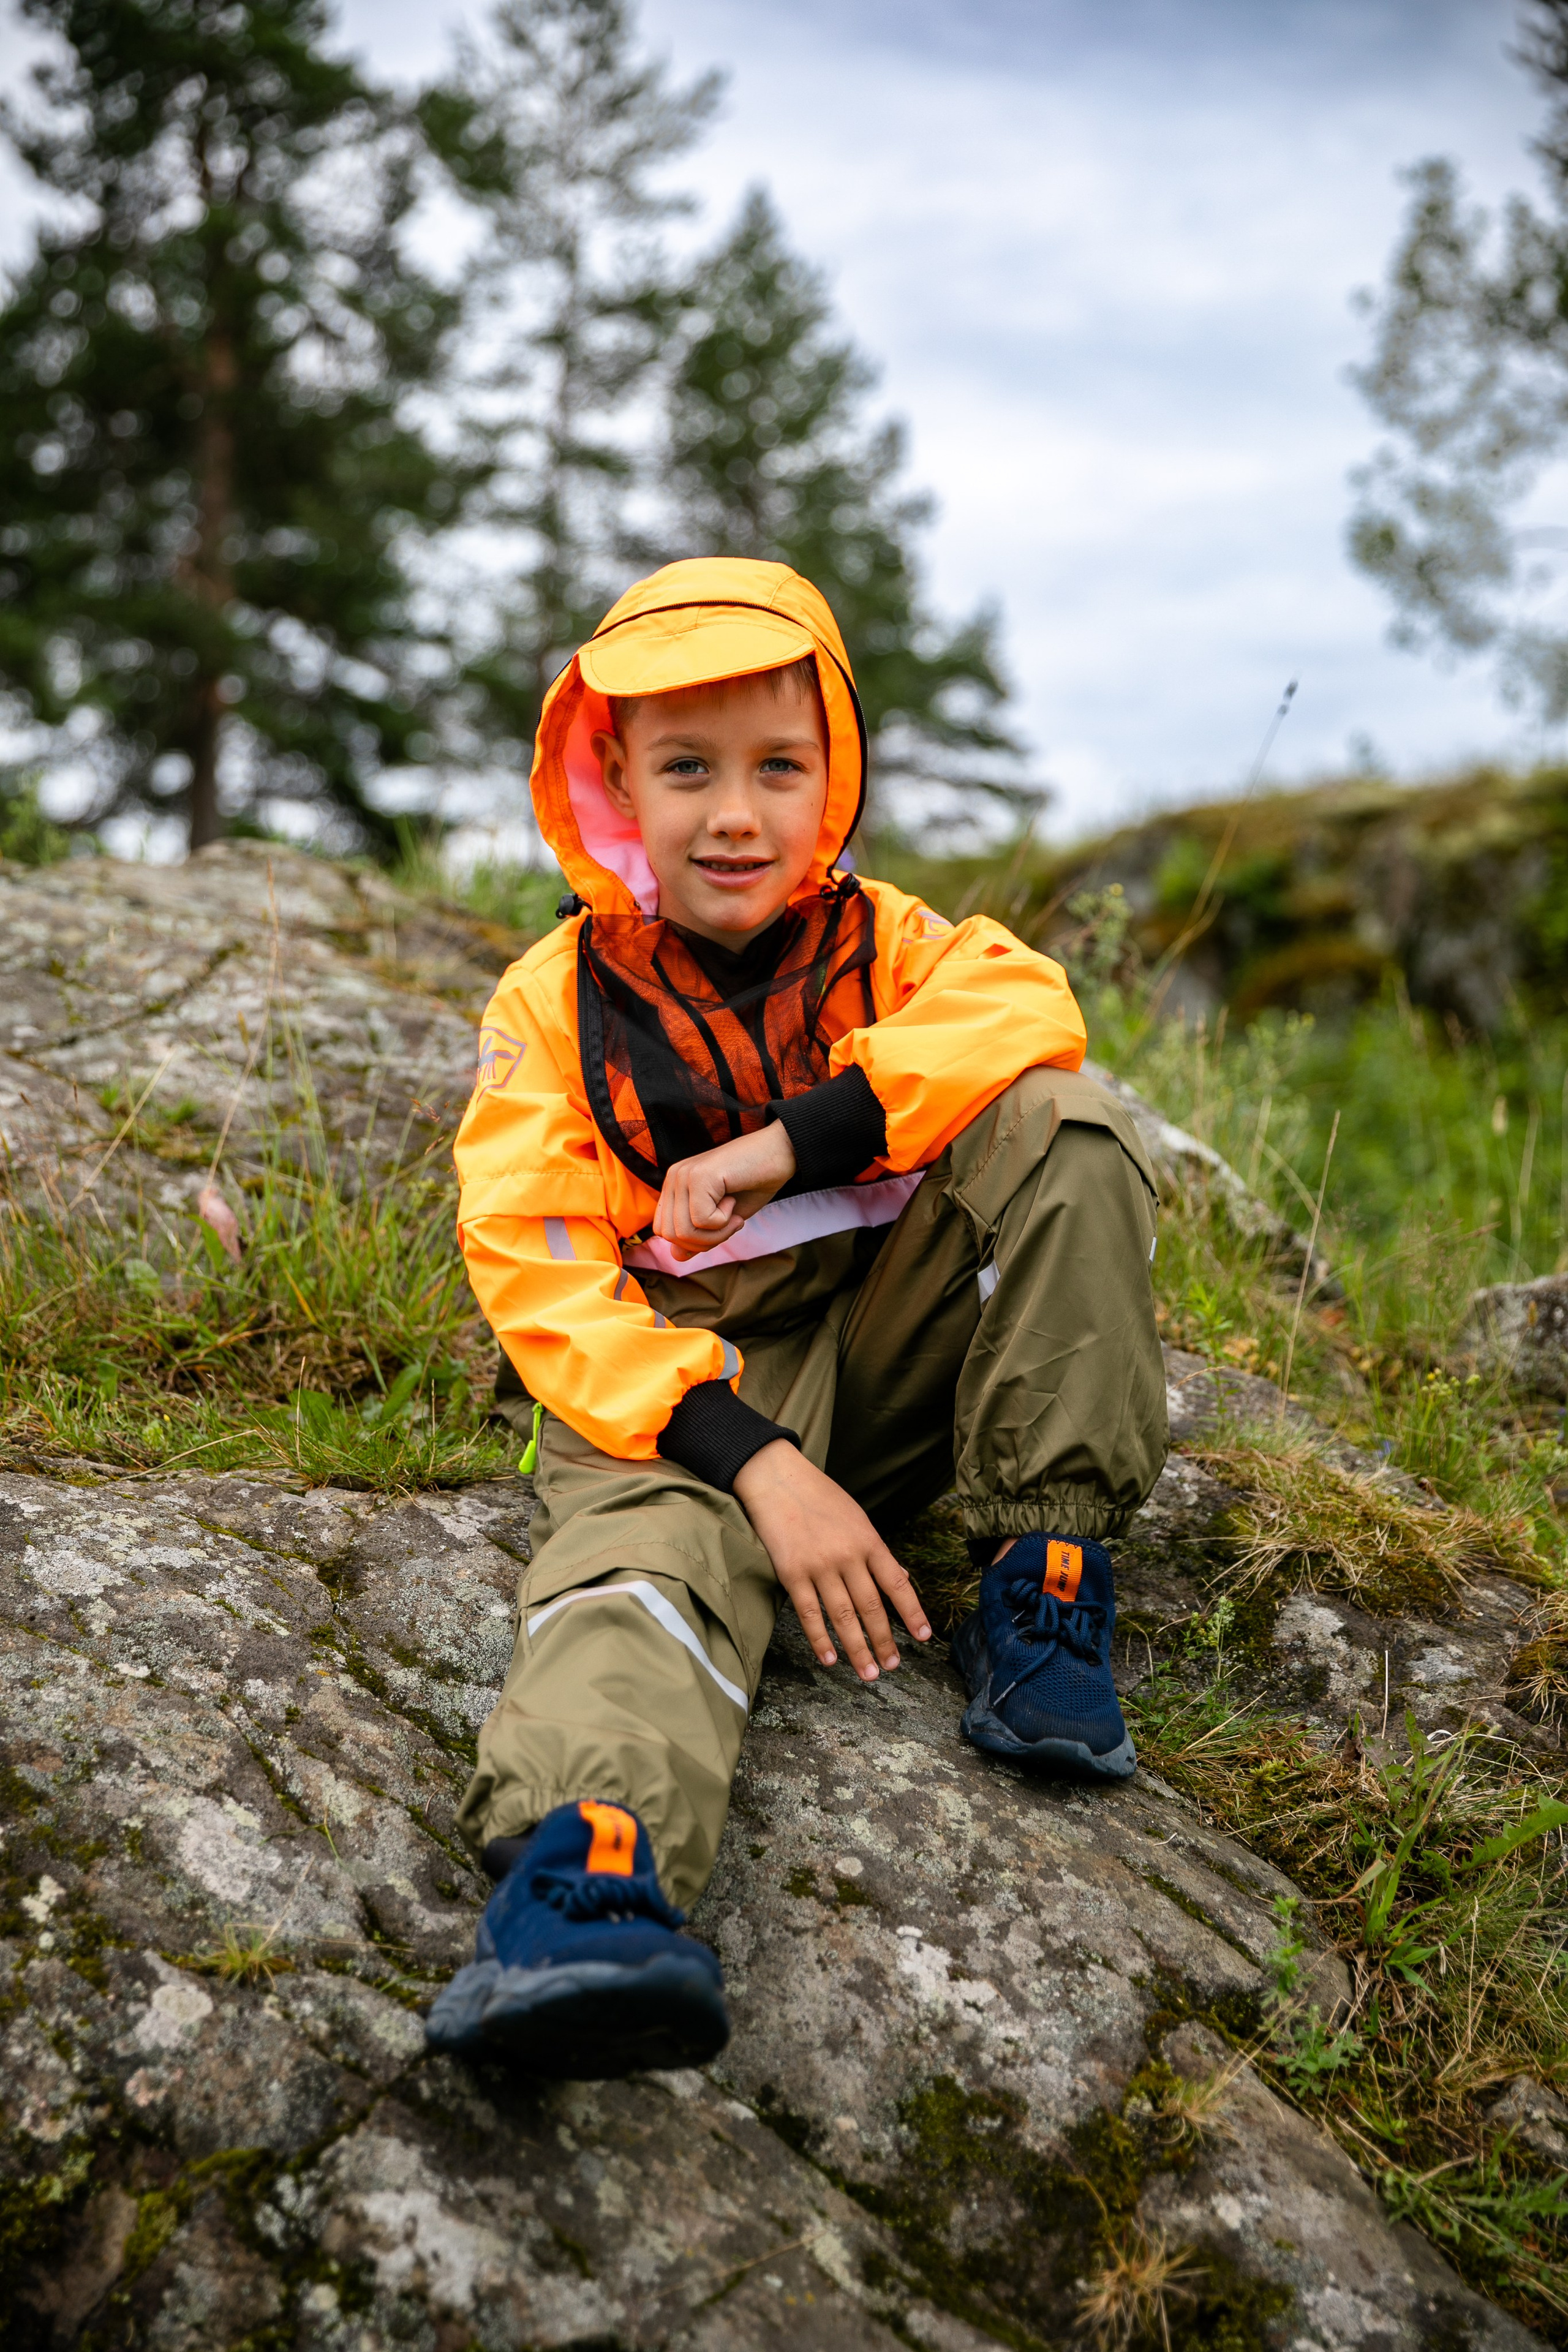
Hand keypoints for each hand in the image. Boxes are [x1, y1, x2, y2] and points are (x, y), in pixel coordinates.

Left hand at [653, 1122, 795, 1259]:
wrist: (780, 1153)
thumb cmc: (753, 1183)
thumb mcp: (722, 1218)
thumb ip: (697, 1235)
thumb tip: (676, 1256)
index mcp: (674, 1186)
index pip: (663, 1230)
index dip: (691, 1242)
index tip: (720, 1227)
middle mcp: (673, 1178)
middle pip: (670, 1235)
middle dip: (704, 1242)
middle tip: (731, 1224)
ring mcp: (684, 1175)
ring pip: (684, 1231)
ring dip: (716, 1233)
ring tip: (734, 1214)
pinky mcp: (699, 1176)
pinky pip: (702, 1220)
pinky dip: (724, 1221)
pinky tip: (733, 1200)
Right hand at [732, 1440, 931, 1680]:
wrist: (777, 1479)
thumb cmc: (819, 1496)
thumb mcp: (856, 1517)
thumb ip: (876, 1550)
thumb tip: (901, 1576)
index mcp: (868, 1540)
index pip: (897, 1583)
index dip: (912, 1612)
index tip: (923, 1637)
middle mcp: (848, 1555)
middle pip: (872, 1607)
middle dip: (884, 1640)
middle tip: (893, 1666)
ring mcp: (819, 1566)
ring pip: (843, 1616)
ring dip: (858, 1649)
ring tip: (869, 1673)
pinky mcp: (792, 1573)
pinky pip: (809, 1614)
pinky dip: (820, 1639)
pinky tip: (830, 1659)